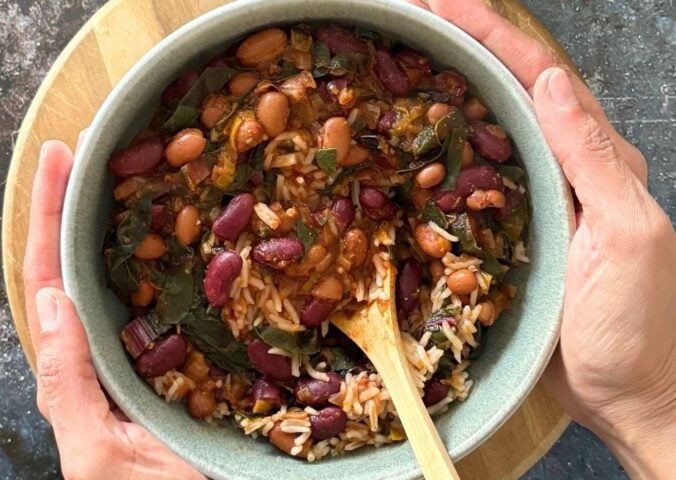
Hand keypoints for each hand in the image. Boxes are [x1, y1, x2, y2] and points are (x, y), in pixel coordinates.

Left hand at [23, 140, 204, 479]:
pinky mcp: (182, 357)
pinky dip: (169, 261)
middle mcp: (102, 350)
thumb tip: (53, 302)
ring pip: (123, 276)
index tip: (58, 158)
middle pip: (80, 265)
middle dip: (78, 204)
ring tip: (134, 172)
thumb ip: (70, 384)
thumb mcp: (98, 452)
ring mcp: (141, 351)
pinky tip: (186, 234)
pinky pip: (167, 300)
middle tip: (96, 146)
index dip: (48, 218)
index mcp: (75, 367)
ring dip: (120, 225)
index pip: (51, 280)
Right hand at [411, 0, 675, 475]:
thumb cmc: (638, 325)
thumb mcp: (627, 236)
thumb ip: (591, 160)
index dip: (490, 35)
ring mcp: (532, 203)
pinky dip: (442, 159)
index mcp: (593, 158)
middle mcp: (561, 170)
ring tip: (400, 72)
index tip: (439, 6)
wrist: (631, 394)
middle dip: (461, 51)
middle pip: (507, 93)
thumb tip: (547, 83)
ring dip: (447, 96)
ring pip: (486, 134)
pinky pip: (471, 185)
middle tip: (408, 27)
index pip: (537, 77)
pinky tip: (412, 152)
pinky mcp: (507, 236)